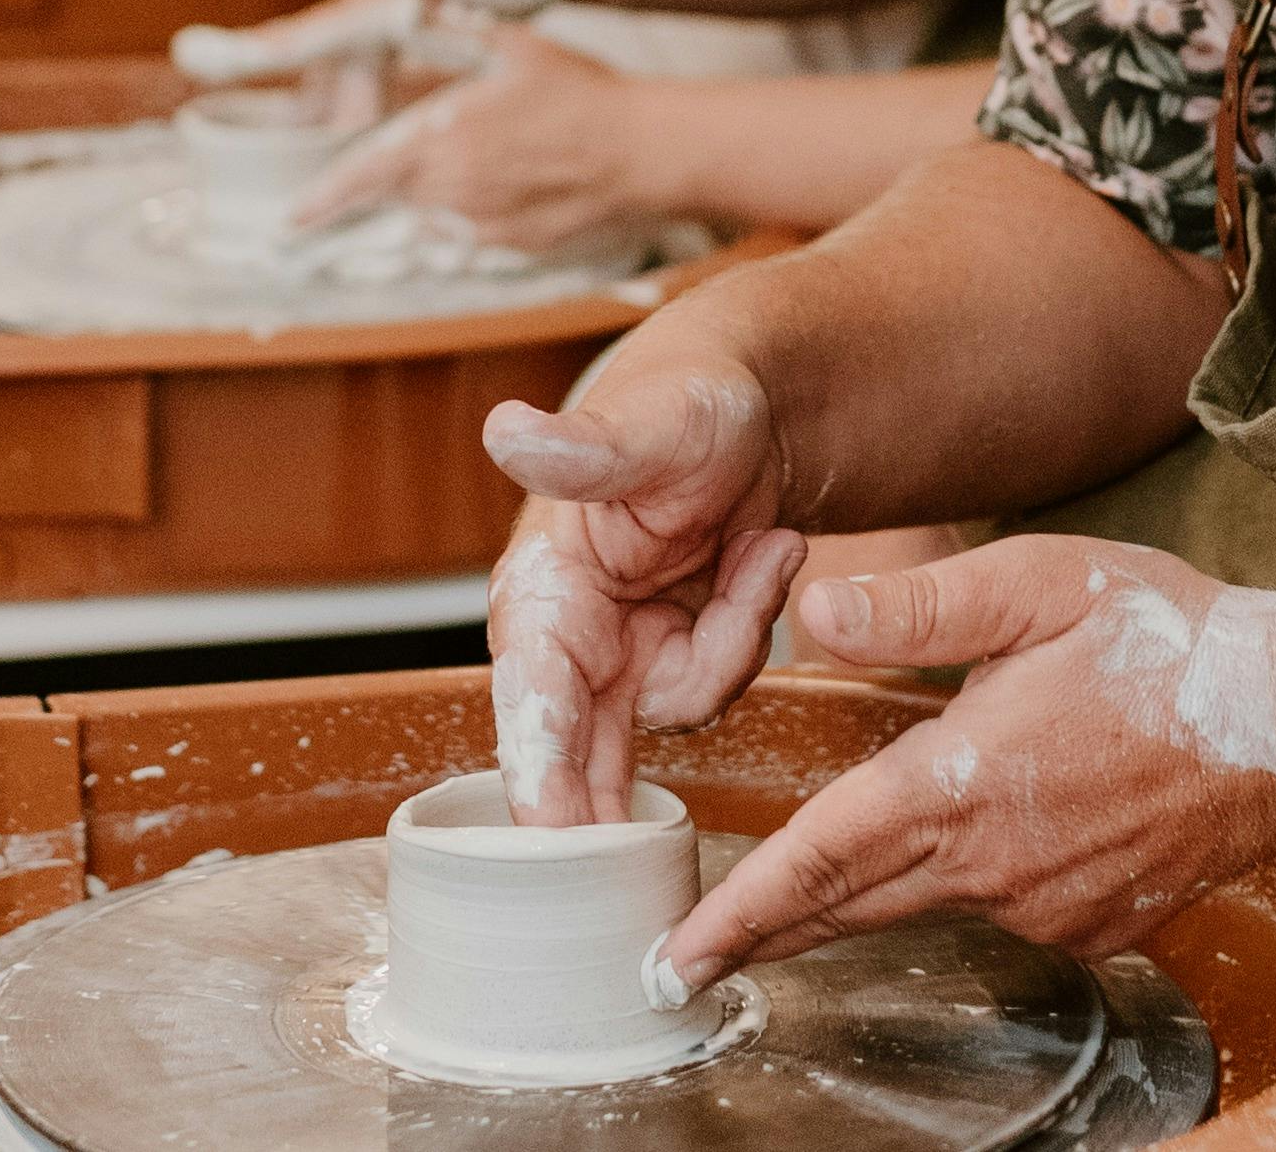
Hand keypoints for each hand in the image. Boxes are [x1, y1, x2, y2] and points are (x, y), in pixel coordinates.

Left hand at [297, 26, 645, 250]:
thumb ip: (445, 16)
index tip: (290, 218)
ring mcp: (481, 226)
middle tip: (407, 154)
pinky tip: (506, 179)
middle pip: (393, 195)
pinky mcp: (510, 247)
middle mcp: (451, 192)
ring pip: (428, 216)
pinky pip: (467, 235)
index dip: (321, 199)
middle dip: (385, 179)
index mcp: (440, 141)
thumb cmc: (577, 90)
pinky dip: (466, 212)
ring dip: (429, 194)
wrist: (645, 152)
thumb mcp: (508, 40)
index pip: (362, 176)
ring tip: (479, 157)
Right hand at [481, 296, 813, 827]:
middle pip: (580, 754)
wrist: (750, 405)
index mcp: (541, 590)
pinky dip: (752, 629)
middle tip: (643, 873)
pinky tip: (768, 553)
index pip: (530, 705)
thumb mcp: (648, 427)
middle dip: (612, 802)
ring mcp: (624, 653)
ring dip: (733, 641)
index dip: (539, 781)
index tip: (556, 847)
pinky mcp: (674, 655)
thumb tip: (507, 431)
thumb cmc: (684, 403)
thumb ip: (584, 451)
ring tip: (765, 544)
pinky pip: (720, 686)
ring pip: (676, 713)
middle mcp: (570, 636)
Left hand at [653, 537, 1275, 989]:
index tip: (678, 955)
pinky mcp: (1096, 924)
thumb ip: (916, 606)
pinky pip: (1006, 907)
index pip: (822, 858)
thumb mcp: (1034, 583)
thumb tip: (814, 617)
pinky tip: (1003, 828)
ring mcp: (1048, 904)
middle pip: (851, 904)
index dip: (742, 910)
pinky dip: (975, 878)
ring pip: (926, 901)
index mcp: (961, 781)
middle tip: (684, 964)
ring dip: (869, 894)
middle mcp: (996, 862)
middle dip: (764, 933)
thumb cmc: (1168, 639)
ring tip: (805, 891)